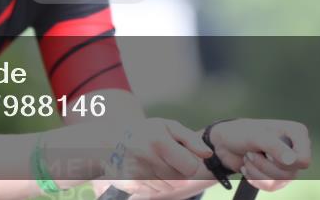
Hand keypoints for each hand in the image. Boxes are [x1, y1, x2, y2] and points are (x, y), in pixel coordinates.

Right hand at [99, 118, 213, 195]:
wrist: (112, 139)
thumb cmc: (147, 132)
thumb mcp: (168, 126)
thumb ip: (191, 139)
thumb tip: (208, 154)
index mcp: (158, 140)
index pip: (191, 167)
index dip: (191, 163)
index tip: (183, 156)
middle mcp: (145, 157)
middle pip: (180, 179)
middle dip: (178, 170)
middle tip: (167, 158)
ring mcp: (136, 172)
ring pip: (168, 188)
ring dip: (167, 180)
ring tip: (156, 164)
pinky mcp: (129, 184)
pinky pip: (155, 193)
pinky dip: (155, 186)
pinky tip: (148, 173)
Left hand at [208, 119, 310, 191]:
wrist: (226, 144)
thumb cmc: (242, 133)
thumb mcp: (256, 136)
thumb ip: (274, 146)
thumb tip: (292, 161)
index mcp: (297, 134)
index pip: (304, 160)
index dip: (285, 162)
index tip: (267, 151)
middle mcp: (296, 149)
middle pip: (290, 174)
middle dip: (264, 165)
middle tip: (251, 153)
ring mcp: (288, 164)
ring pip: (280, 182)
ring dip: (258, 172)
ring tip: (248, 158)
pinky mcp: (277, 175)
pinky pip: (271, 187)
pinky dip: (255, 179)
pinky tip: (248, 167)